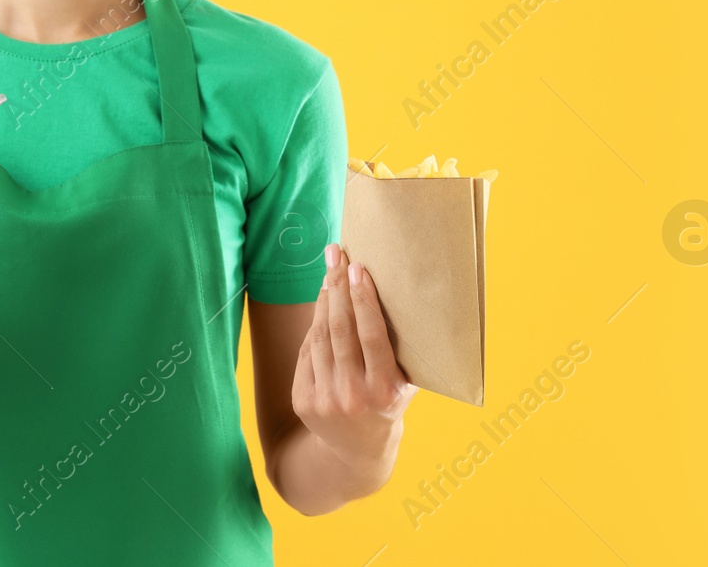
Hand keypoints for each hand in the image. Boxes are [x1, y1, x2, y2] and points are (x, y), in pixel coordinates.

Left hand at [292, 243, 416, 466]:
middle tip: (337, 255)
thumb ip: (399, 349)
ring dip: (324, 300)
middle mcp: (352, 396)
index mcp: (384, 391)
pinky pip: (307, 351)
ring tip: (330, 273)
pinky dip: (315, 325)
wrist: (357, 453)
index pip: (371, 335)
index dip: (364, 299)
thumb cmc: (388, 405)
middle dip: (339, 287)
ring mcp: (325, 398)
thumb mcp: (404, 383)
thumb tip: (394, 293)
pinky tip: (323, 304)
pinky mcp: (303, 399)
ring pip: (320, 336)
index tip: (359, 267)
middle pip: (341, 329)